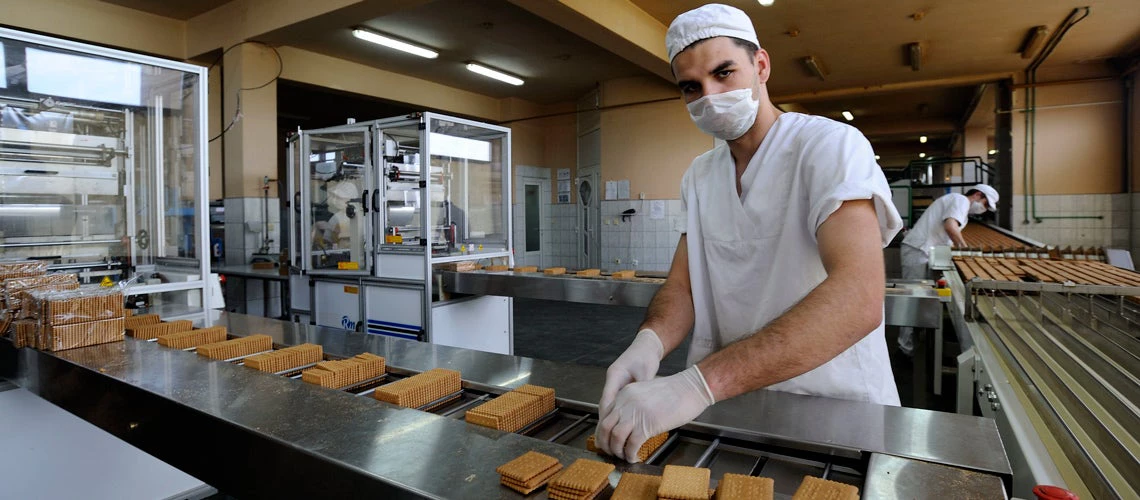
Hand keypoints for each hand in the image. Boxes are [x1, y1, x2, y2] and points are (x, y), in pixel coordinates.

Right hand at [596, 330, 662, 449]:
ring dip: (610, 421)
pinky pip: (616, 404)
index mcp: (615, 375)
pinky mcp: (621, 388)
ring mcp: (616, 384)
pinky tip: (621, 426)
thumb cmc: (645, 356)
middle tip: (607, 439)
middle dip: (605, 423)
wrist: (647, 347)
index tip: (607, 430)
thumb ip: (643, 388)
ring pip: (610, 406)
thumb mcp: (645, 372)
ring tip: (612, 437)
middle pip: (605, 405)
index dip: (606, 416)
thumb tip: (643, 406)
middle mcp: (612, 381)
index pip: (607, 399)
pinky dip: (617, 415)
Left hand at [596, 365, 714, 461]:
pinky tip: (634, 457)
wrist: (690, 388)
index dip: (602, 431)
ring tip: (623, 456)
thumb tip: (628, 423)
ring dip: (617, 450)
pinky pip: (632, 444)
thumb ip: (633, 404)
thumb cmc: (674, 392)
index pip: (605, 415)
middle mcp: (626, 403)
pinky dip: (630, 454)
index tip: (605, 440)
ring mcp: (635, 413)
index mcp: (624, 394)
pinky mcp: (647, 425)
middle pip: (606, 426)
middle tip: (610, 452)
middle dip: (605, 443)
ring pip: (616, 437)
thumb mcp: (645, 392)